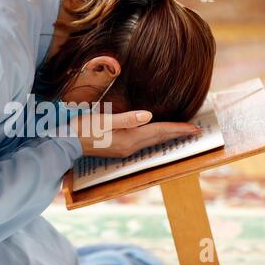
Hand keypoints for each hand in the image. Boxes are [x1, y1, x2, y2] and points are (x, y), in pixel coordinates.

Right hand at [69, 110, 200, 157]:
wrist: (68, 142)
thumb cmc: (83, 128)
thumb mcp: (104, 120)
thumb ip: (127, 118)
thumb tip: (149, 116)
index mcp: (129, 138)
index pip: (159, 132)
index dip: (178, 129)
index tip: (196, 128)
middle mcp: (130, 146)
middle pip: (159, 139)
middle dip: (178, 134)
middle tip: (195, 131)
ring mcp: (125, 149)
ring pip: (153, 142)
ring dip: (168, 137)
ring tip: (181, 133)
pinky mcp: (119, 148)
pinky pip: (144, 143)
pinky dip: (155, 138)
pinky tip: (156, 135)